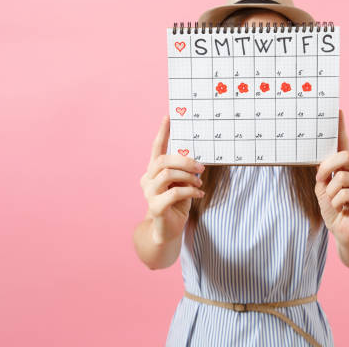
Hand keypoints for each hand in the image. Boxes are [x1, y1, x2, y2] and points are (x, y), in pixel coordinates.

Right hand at [140, 115, 204, 243]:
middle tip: (201, 167)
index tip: (168, 116)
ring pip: (167, 175)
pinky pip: (173, 193)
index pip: (156, 148)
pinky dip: (189, 191)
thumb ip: (184, 172)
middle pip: (163, 160)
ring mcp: (149, 193)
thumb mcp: (182, 184)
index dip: (162, 132)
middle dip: (185, 161)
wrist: (167, 230)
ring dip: (188, 177)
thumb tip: (198, 160)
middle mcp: (147, 179)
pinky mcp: (155, 207)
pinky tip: (199, 194)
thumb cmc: (176, 204)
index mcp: (153, 171)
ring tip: (199, 183)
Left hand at [315, 109, 348, 245]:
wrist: (345, 233)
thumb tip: (318, 160)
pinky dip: (336, 203)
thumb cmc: (333, 209)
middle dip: (328, 167)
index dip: (341, 128)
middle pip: (345, 156)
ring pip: (342, 178)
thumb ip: (322, 174)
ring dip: (330, 192)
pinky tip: (341, 209)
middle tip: (321, 180)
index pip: (344, 144)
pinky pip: (345, 195)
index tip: (338, 111)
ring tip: (333, 202)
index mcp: (346, 168)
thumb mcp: (322, 189)